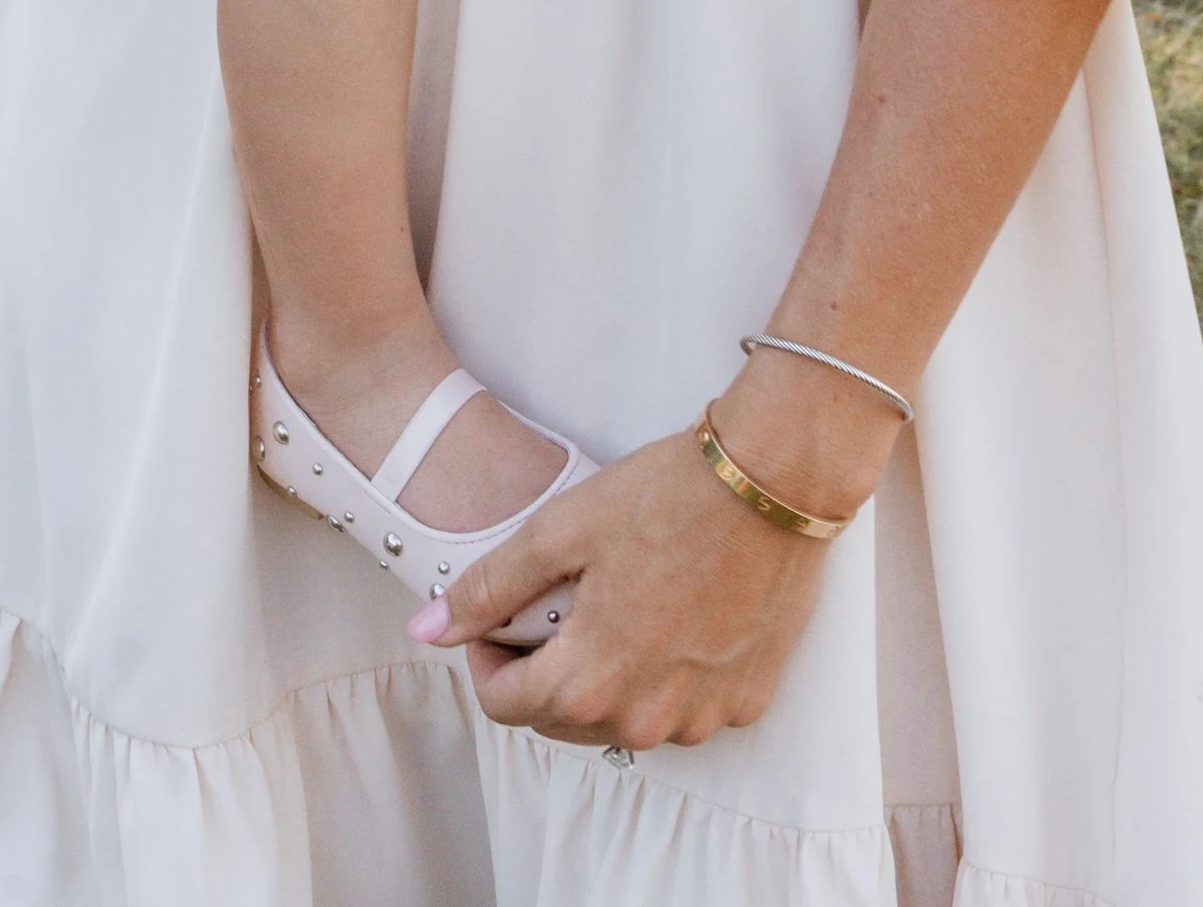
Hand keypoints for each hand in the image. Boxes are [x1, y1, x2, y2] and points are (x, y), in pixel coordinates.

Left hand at [406, 420, 837, 752]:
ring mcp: (701, 718)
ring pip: (623, 720)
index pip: (505, 707)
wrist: (775, 481)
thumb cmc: (669, 496)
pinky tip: (669, 617)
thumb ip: (490, 587)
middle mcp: (645, 720)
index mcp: (590, 682)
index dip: (486, 661)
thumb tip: (427, 630)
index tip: (495, 622)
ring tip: (613, 607)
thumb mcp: (562, 529)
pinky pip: (683, 709)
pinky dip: (664, 676)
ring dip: (604, 678)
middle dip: (542, 671)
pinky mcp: (746, 702)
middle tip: (553, 607)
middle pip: (563, 719)